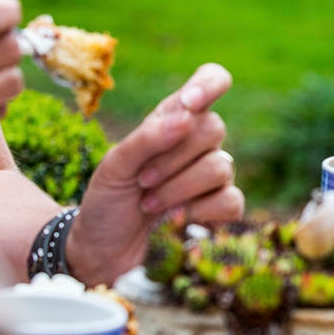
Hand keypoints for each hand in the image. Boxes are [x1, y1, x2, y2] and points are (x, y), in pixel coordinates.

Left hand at [66, 63, 243, 284]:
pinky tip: (174, 220)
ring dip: (177, 189)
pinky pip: (230, 200)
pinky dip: (197, 212)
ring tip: (149, 203)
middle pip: (214, 127)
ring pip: (221, 166)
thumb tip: (187, 114)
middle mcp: (199, 144)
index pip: (211, 81)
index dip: (209, 85)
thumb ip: (147, 138)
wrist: (103, 253)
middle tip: (142, 180)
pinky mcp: (222, 210)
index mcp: (174, 120)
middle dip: (172, 158)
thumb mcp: (113, 167)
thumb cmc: (107, 203)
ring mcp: (214, 176)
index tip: (189, 105)